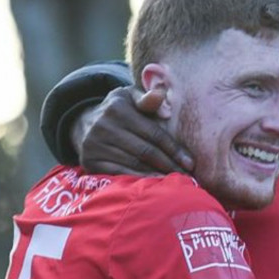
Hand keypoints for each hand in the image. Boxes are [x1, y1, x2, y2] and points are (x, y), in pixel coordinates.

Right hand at [76, 85, 193, 174]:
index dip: (174, 149)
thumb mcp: (132, 98)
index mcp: (118, 108)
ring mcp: (93, 144)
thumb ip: (148, 99)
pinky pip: (118, 173)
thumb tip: (160, 93)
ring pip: (133, 164)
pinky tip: (152, 185)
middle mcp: (103, 125)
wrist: (87, 122)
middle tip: (186, 176)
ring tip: (174, 182)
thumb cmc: (123, 110)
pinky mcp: (89, 160)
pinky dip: (138, 180)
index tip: (190, 163)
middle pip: (145, 151)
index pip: (154, 133)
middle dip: (168, 165)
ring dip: (156, 175)